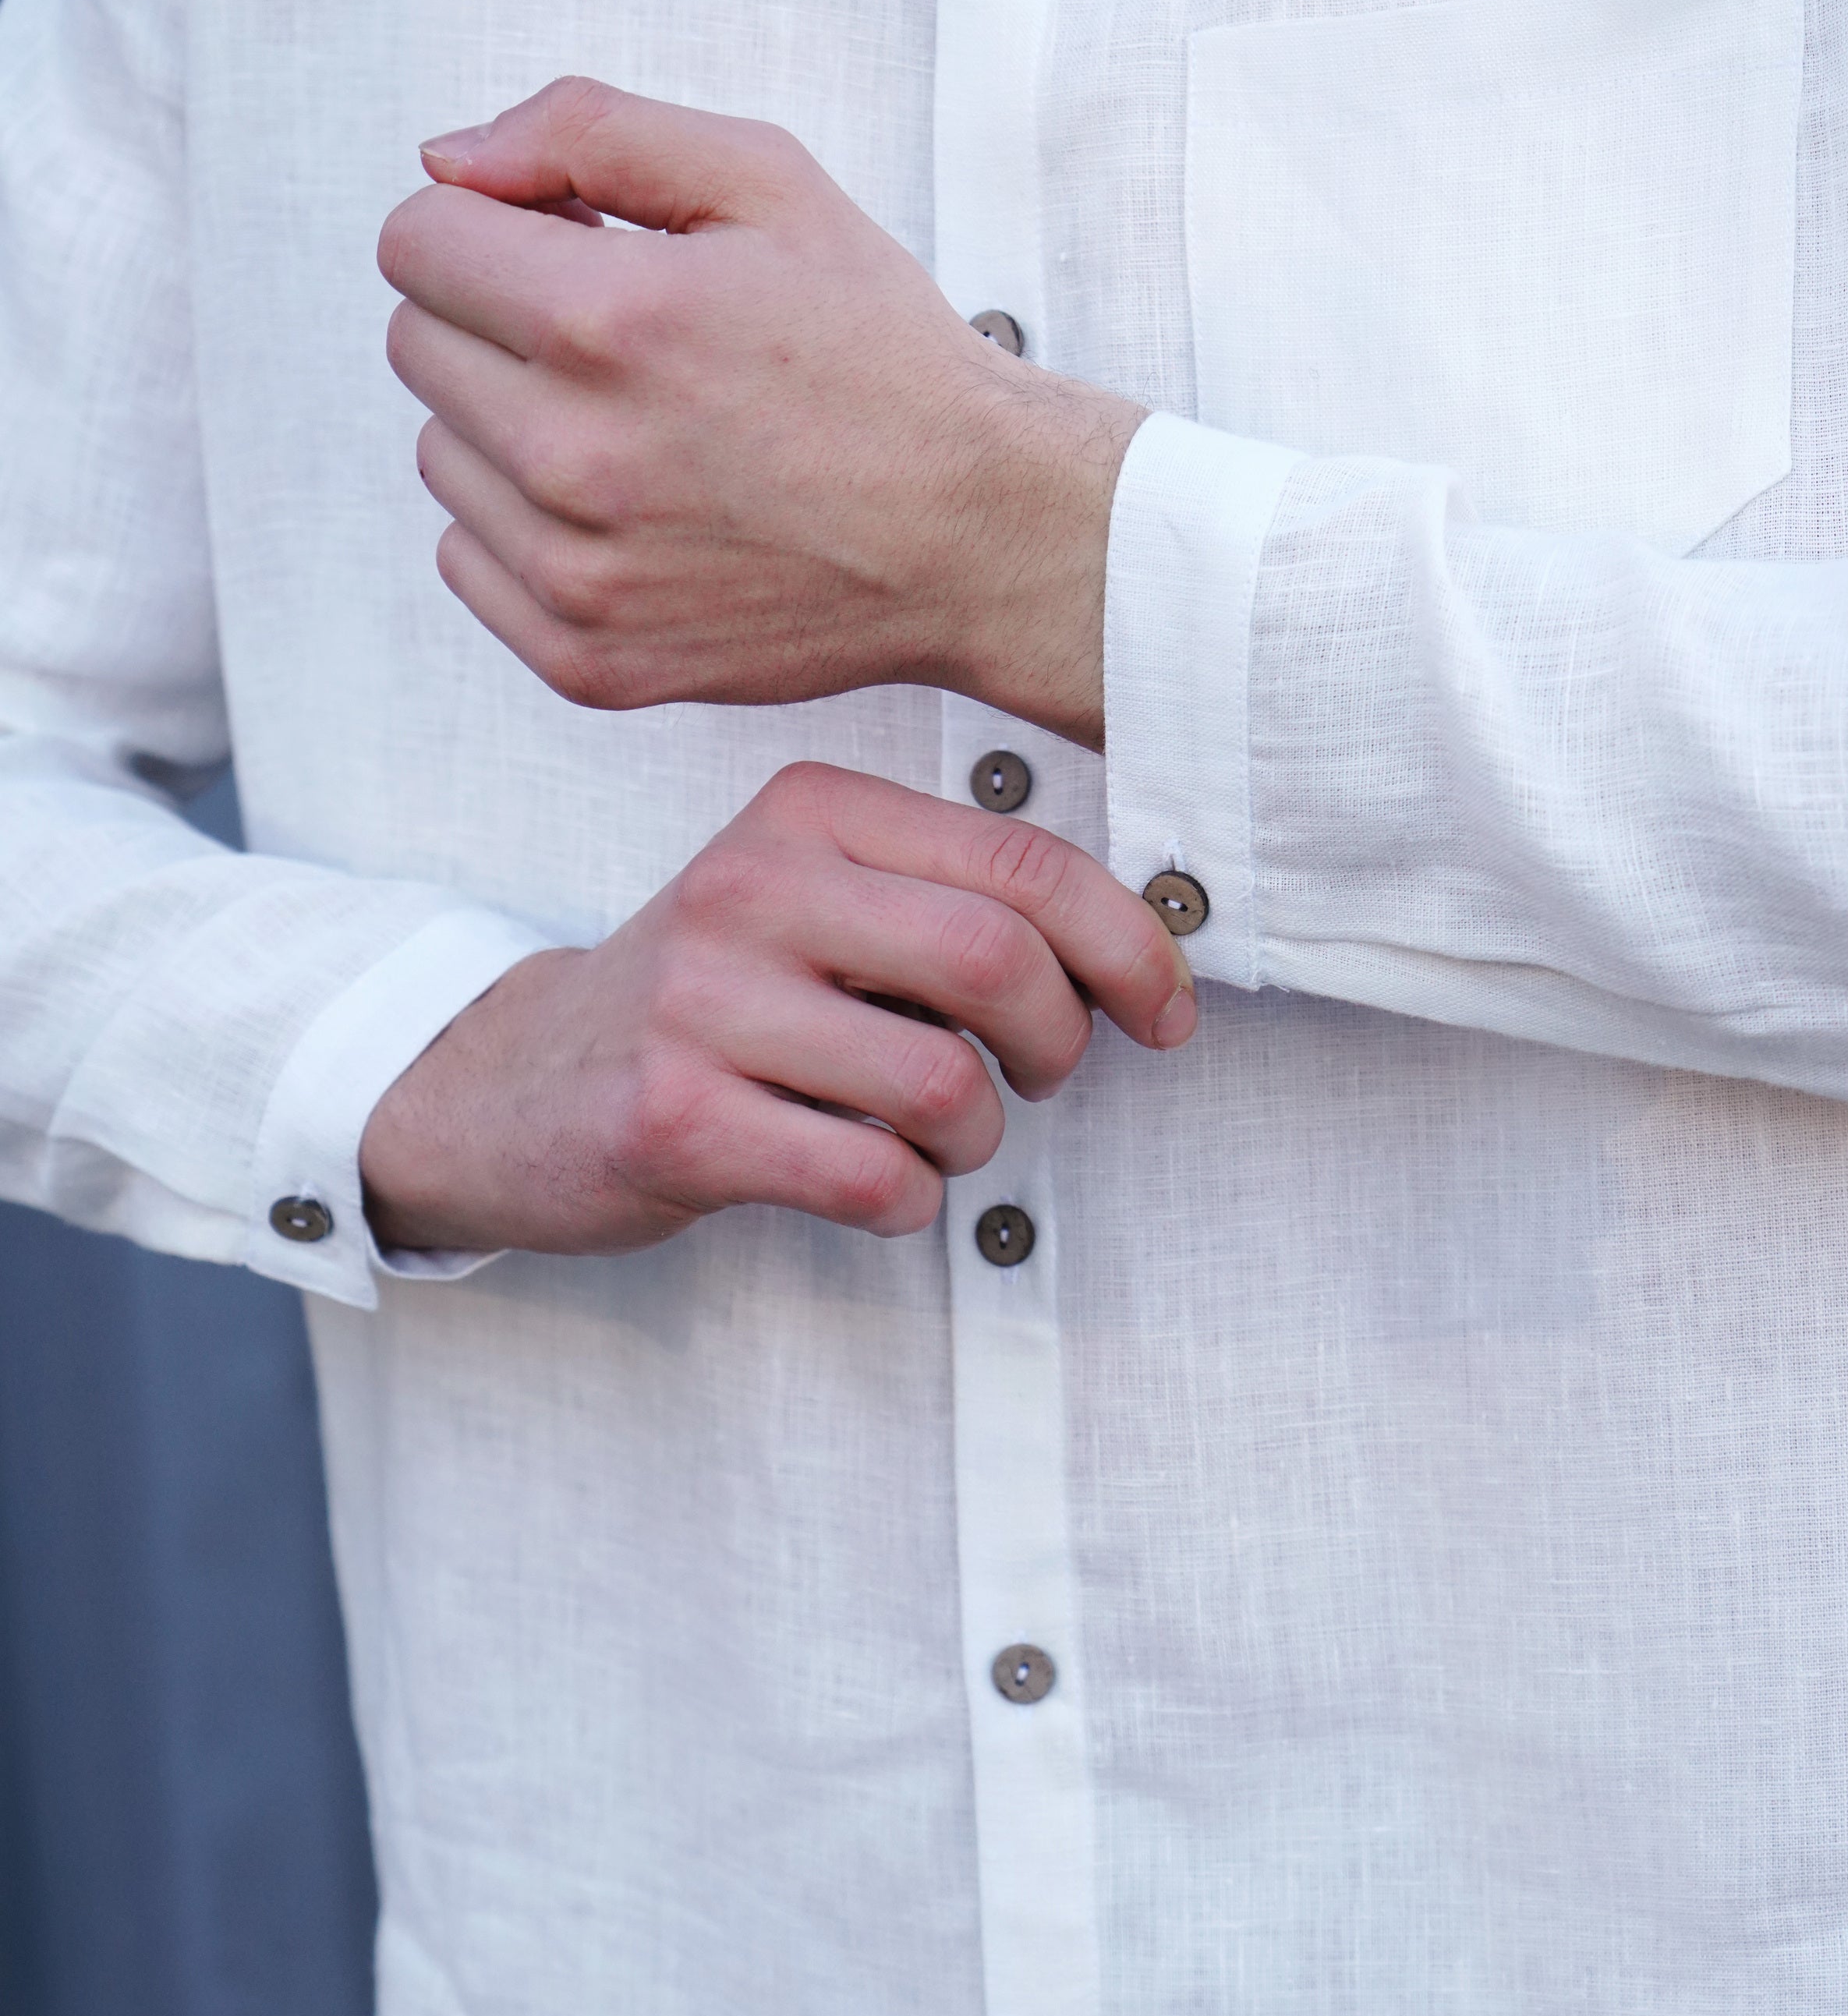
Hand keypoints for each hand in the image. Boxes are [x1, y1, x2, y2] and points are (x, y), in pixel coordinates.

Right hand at [358, 762, 1195, 1256]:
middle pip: (1001, 963)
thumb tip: (1134, 952)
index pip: (1023, 861)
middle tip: (1039, 1078)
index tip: (1164, 1011)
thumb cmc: (709, 999)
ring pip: (944, 1085)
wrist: (515, 1082)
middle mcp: (750, 887)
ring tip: (930, 1136)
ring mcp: (704, 1003)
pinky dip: (907, 1202)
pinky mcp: (676, 1118)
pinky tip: (869, 1184)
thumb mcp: (814, 901)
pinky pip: (872, 1178)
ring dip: (975, 1139)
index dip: (1128, 946)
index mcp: (807, 813)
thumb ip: (949, 900)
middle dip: (1061, 1045)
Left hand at [376, 80, 1142, 748]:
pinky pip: (466, 560)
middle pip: (417, 343)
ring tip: (639, 428)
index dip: (489, 226)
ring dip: (511, 426)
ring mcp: (576, 570)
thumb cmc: (882, 359)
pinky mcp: (586, 655)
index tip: (561, 249)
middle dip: (497, 318)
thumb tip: (448, 161)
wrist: (977, 535)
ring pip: (440, 454)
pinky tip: (628, 508)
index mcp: (608, 321)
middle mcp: (575, 454)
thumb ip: (589, 132)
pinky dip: (524, 528)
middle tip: (620, 341)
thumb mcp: (767, 181)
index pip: (417, 240)